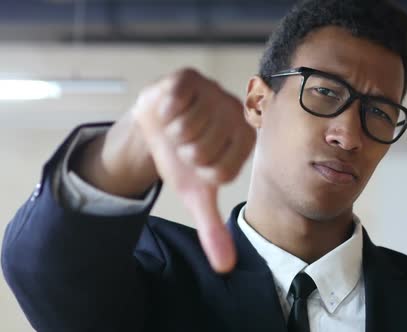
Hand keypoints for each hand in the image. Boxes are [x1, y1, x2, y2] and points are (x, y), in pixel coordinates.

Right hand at [132, 68, 254, 272]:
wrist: (155, 126)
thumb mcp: (197, 194)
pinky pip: (175, 104)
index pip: (220, 172)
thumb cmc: (182, 159)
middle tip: (185, 144)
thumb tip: (226, 267)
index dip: (199, 173)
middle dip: (184, 154)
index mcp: (244, 141)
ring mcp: (213, 92)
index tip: (197, 163)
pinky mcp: (189, 78)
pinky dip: (164, 114)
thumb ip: (214, 228)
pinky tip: (170, 110)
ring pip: (187, 129)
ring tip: (177, 126)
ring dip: (172, 135)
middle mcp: (236, 113)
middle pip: (202, 151)